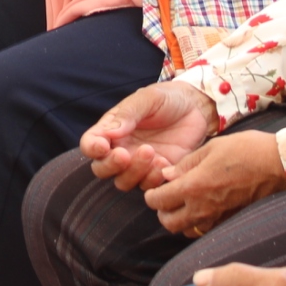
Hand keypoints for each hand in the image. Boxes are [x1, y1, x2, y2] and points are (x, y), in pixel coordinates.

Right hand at [80, 81, 218, 191]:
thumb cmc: (166, 98)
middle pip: (102, 169)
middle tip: (125, 155)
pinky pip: (148, 186)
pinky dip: (152, 179)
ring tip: (152, 153)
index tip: (102, 146)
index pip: (90, 144)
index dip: (91, 149)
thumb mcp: (147, 99)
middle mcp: (121, 149)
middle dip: (111, 165)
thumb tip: (109, 133)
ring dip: (134, 172)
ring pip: (123, 181)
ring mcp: (138, 164)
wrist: (196, 107)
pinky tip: (164, 163)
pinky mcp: (158, 173)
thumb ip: (128, 114)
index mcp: (111, 130)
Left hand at [145, 131, 285, 235]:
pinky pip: (205, 230)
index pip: (158, 201)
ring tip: (184, 203)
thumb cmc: (246, 150)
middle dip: (162, 211)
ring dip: (180, 220)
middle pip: (168, 223)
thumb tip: (166, 175)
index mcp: (194, 187)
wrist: (279, 165)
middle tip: (167, 197)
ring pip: (186, 231)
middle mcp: (203, 208)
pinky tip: (203, 207)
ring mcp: (218, 218)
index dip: (152, 194)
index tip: (156, 187)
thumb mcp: (211, 148)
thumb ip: (185, 164)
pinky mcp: (230, 222)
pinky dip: (198, 223)